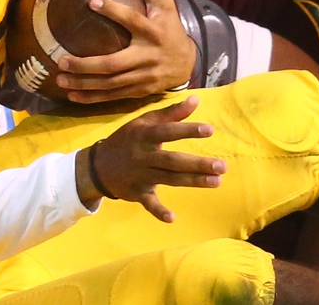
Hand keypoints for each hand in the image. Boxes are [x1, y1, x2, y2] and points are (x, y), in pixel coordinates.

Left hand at [55, 0, 195, 102]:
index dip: (114, 11)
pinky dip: (92, 98)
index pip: (133, 20)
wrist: (187, 62)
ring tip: (60, 79)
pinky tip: (72, 96)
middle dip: (86, 64)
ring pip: (111, 84)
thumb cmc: (169, 27)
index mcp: (154, 32)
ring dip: (84, 84)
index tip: (92, 2)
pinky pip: (113, 96)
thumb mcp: (163, 4)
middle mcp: (148, 56)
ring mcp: (144, 77)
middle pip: (114, 64)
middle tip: (60, 60)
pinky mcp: (140, 91)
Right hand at [78, 95, 225, 221]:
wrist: (97, 165)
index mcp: (143, 135)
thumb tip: (195, 101)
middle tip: (222, 166)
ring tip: (216, 182)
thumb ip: (170, 113)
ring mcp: (139, 175)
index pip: (167, 132)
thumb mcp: (144, 123)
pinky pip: (148, 202)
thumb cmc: (127, 140)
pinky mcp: (136, 192)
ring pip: (168, 179)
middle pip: (172, 160)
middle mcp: (141, 155)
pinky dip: (158, 211)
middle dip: (197, 164)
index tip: (209, 130)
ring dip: (192, 181)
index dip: (187, 130)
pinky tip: (172, 218)